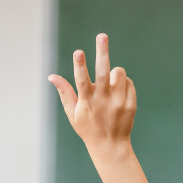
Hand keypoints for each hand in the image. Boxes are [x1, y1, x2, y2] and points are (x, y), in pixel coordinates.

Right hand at [49, 34, 135, 156]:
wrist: (110, 146)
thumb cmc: (87, 128)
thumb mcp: (72, 113)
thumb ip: (65, 93)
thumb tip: (51, 76)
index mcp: (87, 101)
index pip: (82, 80)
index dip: (80, 65)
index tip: (78, 51)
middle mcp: (103, 100)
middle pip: (103, 71)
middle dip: (102, 52)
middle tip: (101, 35)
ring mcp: (118, 101)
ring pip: (119, 73)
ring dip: (115, 72)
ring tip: (110, 81)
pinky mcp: (130, 103)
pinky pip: (129, 82)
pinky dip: (123, 83)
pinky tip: (117, 94)